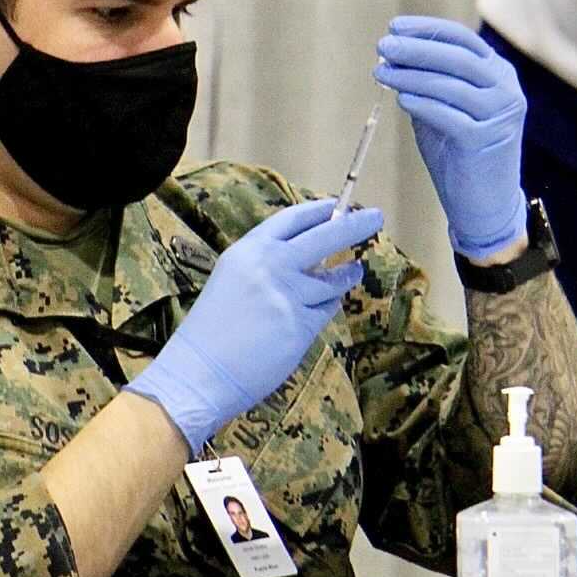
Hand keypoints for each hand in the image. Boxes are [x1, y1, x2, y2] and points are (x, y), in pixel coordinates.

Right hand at [127, 198, 383, 454]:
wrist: (200, 371)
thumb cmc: (211, 329)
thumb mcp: (233, 279)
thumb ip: (267, 264)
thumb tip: (309, 258)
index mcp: (249, 250)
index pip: (292, 219)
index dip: (318, 210)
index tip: (338, 206)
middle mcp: (271, 265)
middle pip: (325, 237)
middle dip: (355, 225)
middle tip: (375, 218)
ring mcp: (289, 295)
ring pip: (332, 281)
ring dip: (345, 276)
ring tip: (353, 272)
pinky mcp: (302, 325)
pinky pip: (325, 311)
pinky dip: (324, 310)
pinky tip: (313, 314)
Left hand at [373, 15, 528, 258]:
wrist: (484, 203)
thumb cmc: (459, 152)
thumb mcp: (444, 108)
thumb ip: (427, 81)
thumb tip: (393, 55)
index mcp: (497, 73)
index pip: (462, 39)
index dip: (427, 30)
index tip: (394, 27)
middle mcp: (505, 88)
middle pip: (457, 57)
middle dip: (416, 49)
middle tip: (383, 46)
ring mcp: (500, 113)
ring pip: (451, 84)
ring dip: (411, 75)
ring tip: (382, 72)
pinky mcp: (487, 139)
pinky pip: (449, 115)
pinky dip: (423, 104)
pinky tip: (402, 99)